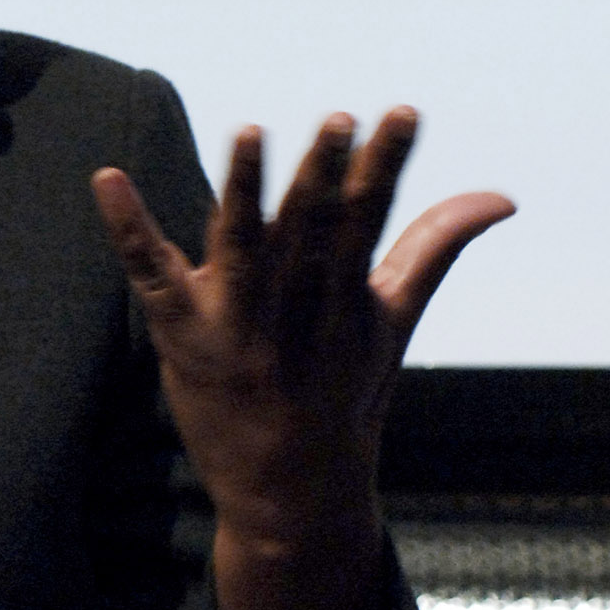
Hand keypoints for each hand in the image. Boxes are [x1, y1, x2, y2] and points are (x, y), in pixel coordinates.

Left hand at [92, 110, 512, 609]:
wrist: (288, 496)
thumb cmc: (345, 394)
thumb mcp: (392, 323)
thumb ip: (434, 248)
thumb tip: (501, 197)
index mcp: (347, 300)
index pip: (369, 221)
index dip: (385, 166)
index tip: (402, 113)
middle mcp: (293, 311)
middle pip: (308, 231)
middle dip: (323, 177)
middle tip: (339, 120)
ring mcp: (233, 324)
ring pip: (238, 248)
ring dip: (244, 191)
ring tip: (251, 133)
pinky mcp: (178, 334)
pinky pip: (149, 275)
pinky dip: (128, 227)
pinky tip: (107, 179)